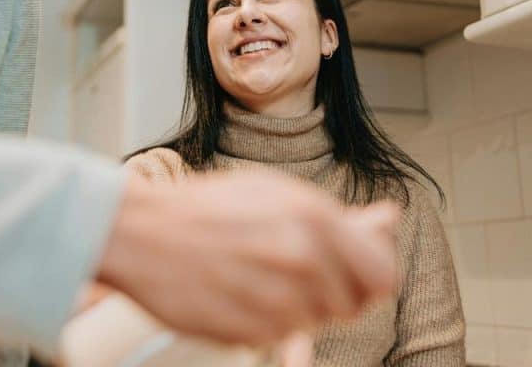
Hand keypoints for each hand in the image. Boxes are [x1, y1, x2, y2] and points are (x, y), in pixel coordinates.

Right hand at [96, 173, 398, 345]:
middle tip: (297, 271)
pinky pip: (281, 337)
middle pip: (353, 305)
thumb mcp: (277, 194)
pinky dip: (269, 321)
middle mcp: (302, 261)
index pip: (382, 274)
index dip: (371, 275)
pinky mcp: (251, 332)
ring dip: (299, 306)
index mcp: (315, 219)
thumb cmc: (207, 208)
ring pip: (317, 322)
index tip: (354, 271)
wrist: (142, 234)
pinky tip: (241, 291)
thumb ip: (338, 216)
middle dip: (334, 292)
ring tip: (261, 276)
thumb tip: (389, 218)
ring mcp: (277, 300)